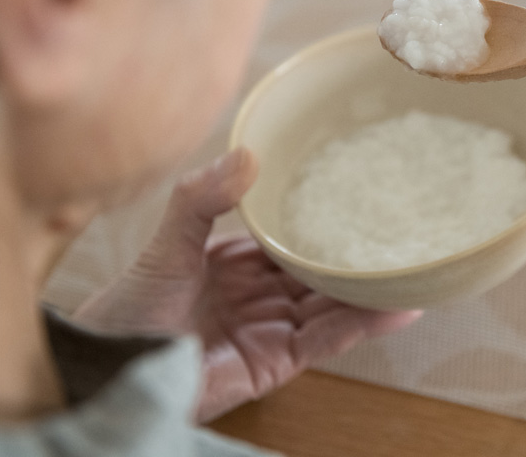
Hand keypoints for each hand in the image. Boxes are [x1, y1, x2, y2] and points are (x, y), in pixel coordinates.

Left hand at [74, 149, 421, 421]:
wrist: (111, 371)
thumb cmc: (127, 311)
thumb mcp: (166, 243)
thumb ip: (202, 200)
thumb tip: (247, 154)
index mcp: (240, 260)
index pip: (295, 232)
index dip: (327, 213)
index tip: (362, 187)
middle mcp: (264, 292)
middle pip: (324, 267)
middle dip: (361, 250)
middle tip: (405, 224)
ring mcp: (275, 326)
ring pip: (336, 302)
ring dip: (374, 287)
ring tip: (415, 265)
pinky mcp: (280, 360)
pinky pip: (329, 339)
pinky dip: (364, 325)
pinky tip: (398, 309)